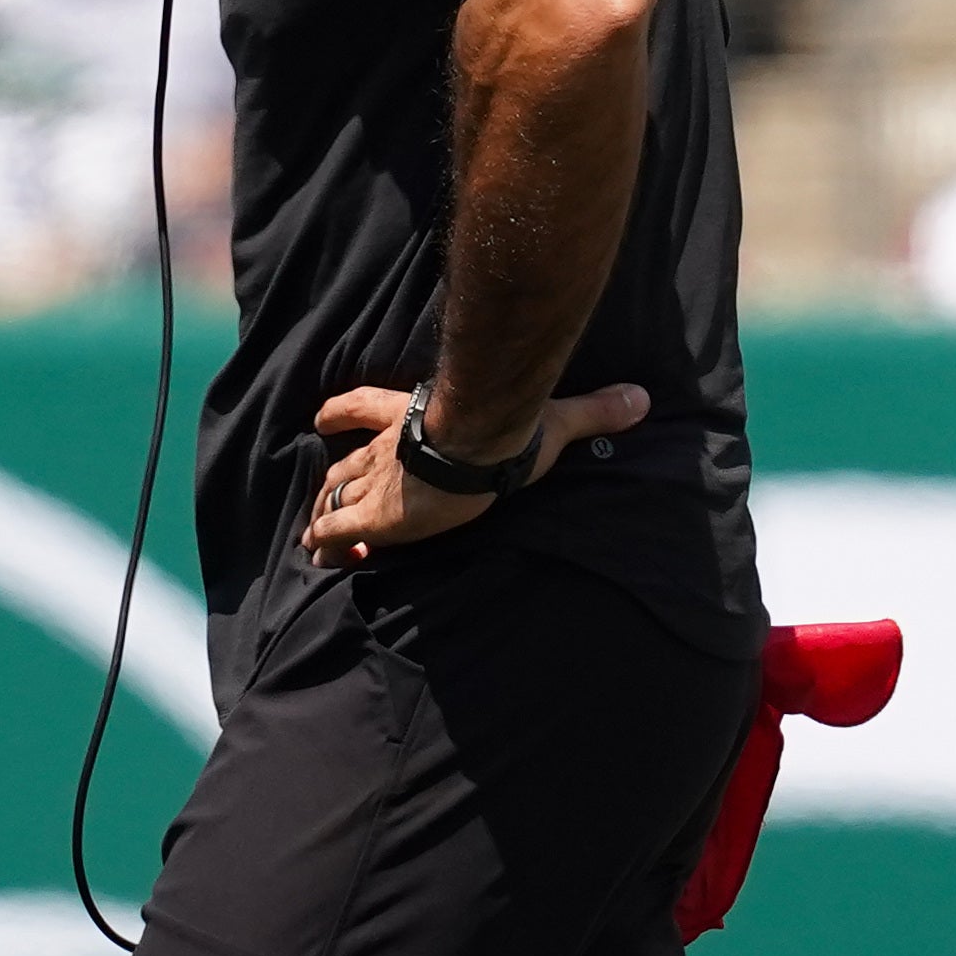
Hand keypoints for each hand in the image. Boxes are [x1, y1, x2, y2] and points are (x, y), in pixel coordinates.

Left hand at [301, 380, 648, 567]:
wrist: (480, 446)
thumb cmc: (509, 429)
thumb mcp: (552, 418)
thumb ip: (592, 409)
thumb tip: (641, 398)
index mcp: (413, 418)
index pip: (365, 407)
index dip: (341, 412)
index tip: (324, 418)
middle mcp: (386, 448)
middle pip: (344, 459)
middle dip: (332, 476)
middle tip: (322, 492)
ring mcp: (378, 481)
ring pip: (333, 493)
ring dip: (323, 513)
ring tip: (313, 538)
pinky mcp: (375, 516)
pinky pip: (336, 532)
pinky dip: (325, 543)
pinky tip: (318, 557)